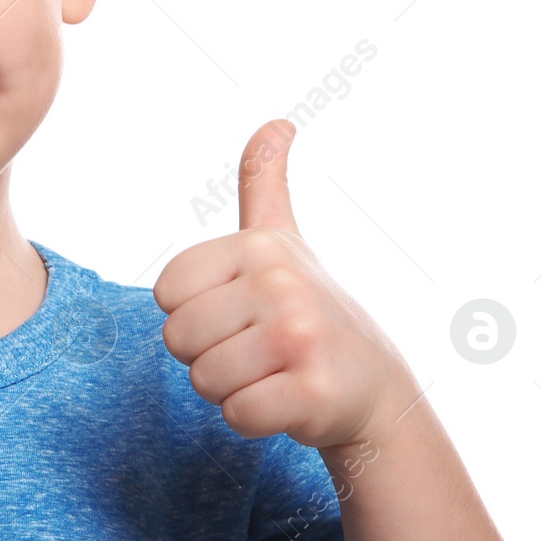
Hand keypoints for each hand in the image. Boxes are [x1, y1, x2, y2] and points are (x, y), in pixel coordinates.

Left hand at [153, 119, 417, 453]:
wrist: (374, 389)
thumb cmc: (310, 312)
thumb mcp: (284, 239)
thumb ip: (265, 182)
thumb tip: (278, 120)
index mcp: (259, 246)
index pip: (166, 293)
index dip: (193, 313)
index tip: (239, 312)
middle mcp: (281, 283)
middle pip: (178, 340)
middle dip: (209, 356)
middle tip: (258, 350)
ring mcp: (300, 336)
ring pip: (204, 381)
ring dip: (231, 389)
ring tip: (273, 373)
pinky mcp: (312, 392)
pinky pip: (236, 415)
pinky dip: (253, 419)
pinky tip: (288, 402)